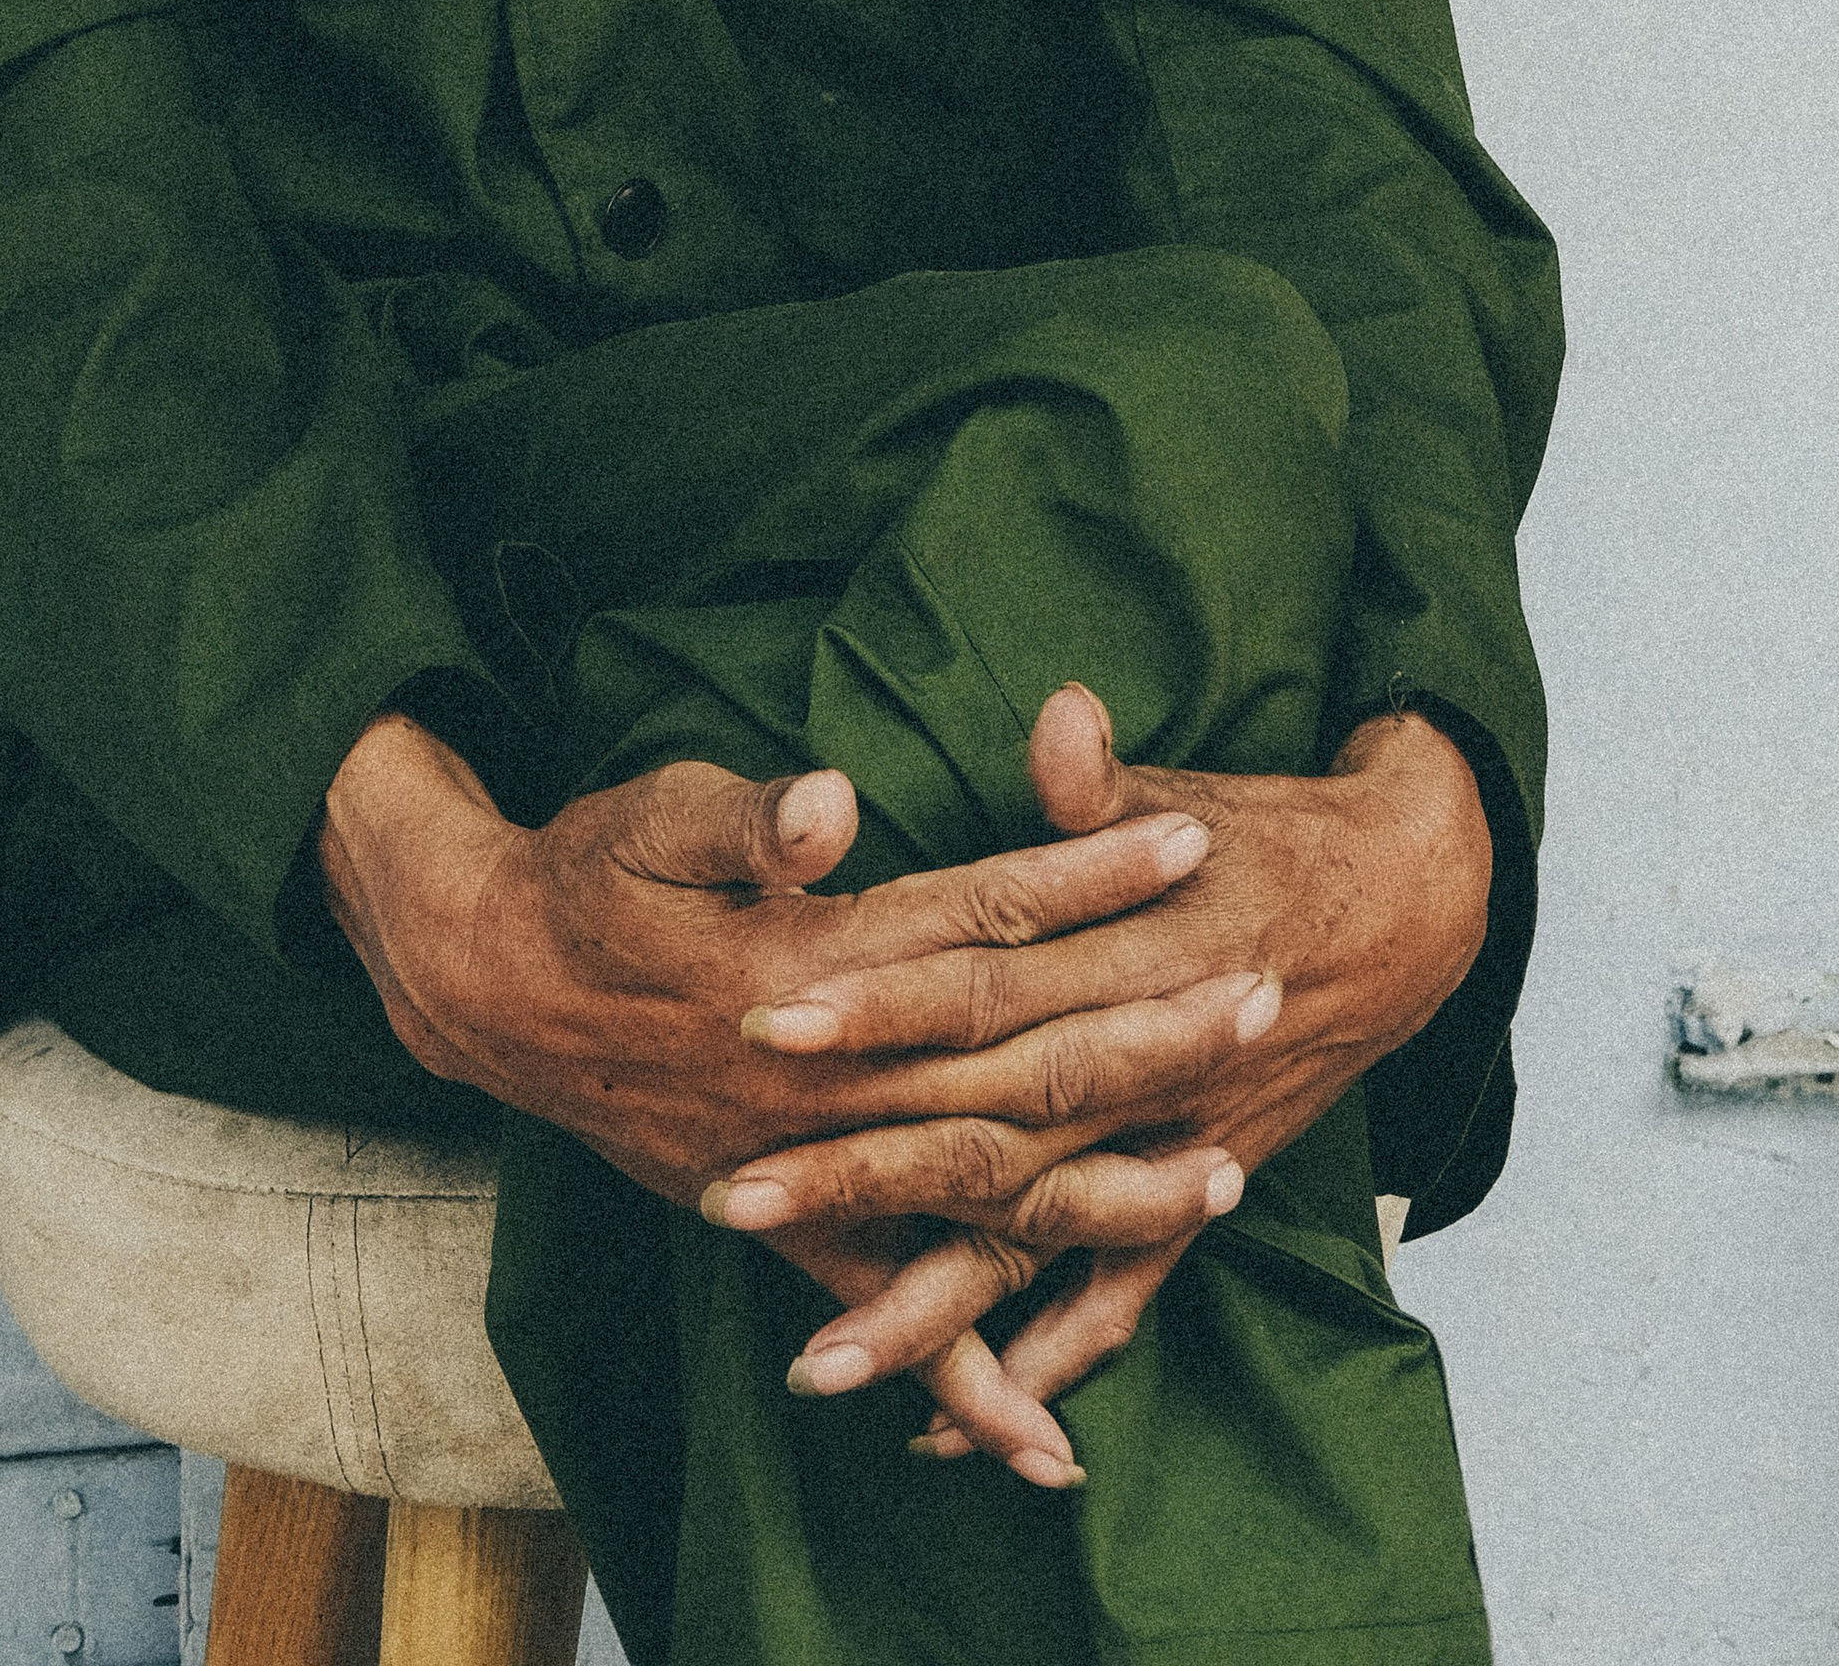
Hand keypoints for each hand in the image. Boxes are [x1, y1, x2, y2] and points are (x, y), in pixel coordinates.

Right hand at [317, 711, 1238, 1481]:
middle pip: (1017, 1061)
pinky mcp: (784, 1224)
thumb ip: (745, 816)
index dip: (1088, 878)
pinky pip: (887, 1312)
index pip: (982, 919)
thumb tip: (829, 808)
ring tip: (1228, 1183)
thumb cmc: (587, 875)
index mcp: (809, 966)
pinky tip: (1040, 1439)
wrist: (492, 987)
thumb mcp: (651, 813)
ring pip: (982, 1189)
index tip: (1193, 842)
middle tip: (1268, 999)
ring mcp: (810, 1166)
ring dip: (1106, 1189)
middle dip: (1148, 1033)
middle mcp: (825, 1080)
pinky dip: (960, 1378)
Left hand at [711, 686, 1493, 1450]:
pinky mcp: (1197, 1189)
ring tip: (815, 1362)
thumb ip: (1102, 781)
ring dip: (929, 1301)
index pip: (983, 983)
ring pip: (1034, 1234)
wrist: (1407, 907)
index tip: (771, 1021)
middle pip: (984, 1126)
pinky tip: (957, 1423)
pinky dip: (1044, 1364)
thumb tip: (1056, 715)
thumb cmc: (1265, 833)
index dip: (880, 1004)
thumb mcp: (1186, 788)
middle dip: (858, 1169)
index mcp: (1129, 953)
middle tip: (731, 1198)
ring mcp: (1172, 1143)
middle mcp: (1146, 1064)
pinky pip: (1117, 1295)